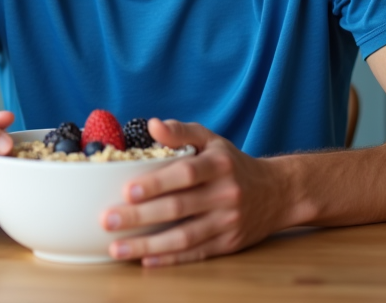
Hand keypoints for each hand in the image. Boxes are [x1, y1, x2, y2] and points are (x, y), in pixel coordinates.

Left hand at [102, 119, 287, 266]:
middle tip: (108, 220)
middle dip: (141, 216)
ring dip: (148, 245)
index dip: (157, 183)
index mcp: (219, 164)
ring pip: (184, 237)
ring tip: (116, 248)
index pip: (186, 173)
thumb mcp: (211, 140)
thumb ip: (181, 131)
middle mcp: (226, 194)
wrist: (277, 193)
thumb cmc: (232, 163)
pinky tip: (145, 260)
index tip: (127, 190)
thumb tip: (152, 125)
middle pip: (179, 208)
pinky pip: (196, 254)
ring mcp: (228, 222)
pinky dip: (170, 259)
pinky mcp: (228, 244)